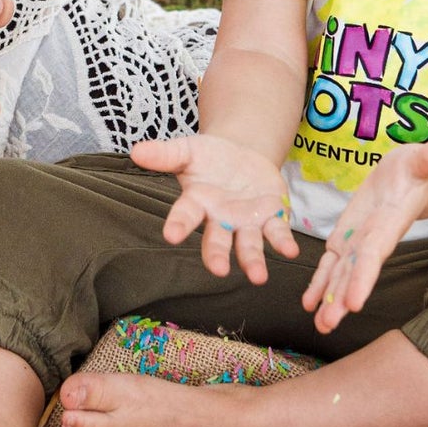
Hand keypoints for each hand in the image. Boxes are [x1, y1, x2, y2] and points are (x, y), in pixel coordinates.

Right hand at [130, 134, 298, 281]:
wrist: (241, 156)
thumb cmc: (209, 157)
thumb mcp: (188, 150)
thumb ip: (165, 154)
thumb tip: (136, 151)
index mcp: (197, 203)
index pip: (185, 216)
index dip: (178, 225)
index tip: (170, 235)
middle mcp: (220, 220)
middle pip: (217, 241)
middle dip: (218, 256)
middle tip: (219, 269)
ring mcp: (246, 222)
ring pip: (248, 245)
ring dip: (252, 261)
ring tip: (258, 277)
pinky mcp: (271, 218)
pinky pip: (277, 233)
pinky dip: (283, 242)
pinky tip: (291, 251)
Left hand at [302, 144, 427, 331]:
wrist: (410, 177)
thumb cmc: (417, 169)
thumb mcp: (421, 160)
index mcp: (386, 226)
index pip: (372, 256)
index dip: (362, 278)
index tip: (353, 304)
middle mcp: (372, 241)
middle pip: (354, 274)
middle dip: (341, 299)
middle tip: (327, 324)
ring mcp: (358, 242)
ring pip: (340, 275)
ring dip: (328, 299)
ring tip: (319, 325)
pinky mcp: (346, 238)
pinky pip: (330, 264)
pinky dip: (320, 283)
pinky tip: (309, 303)